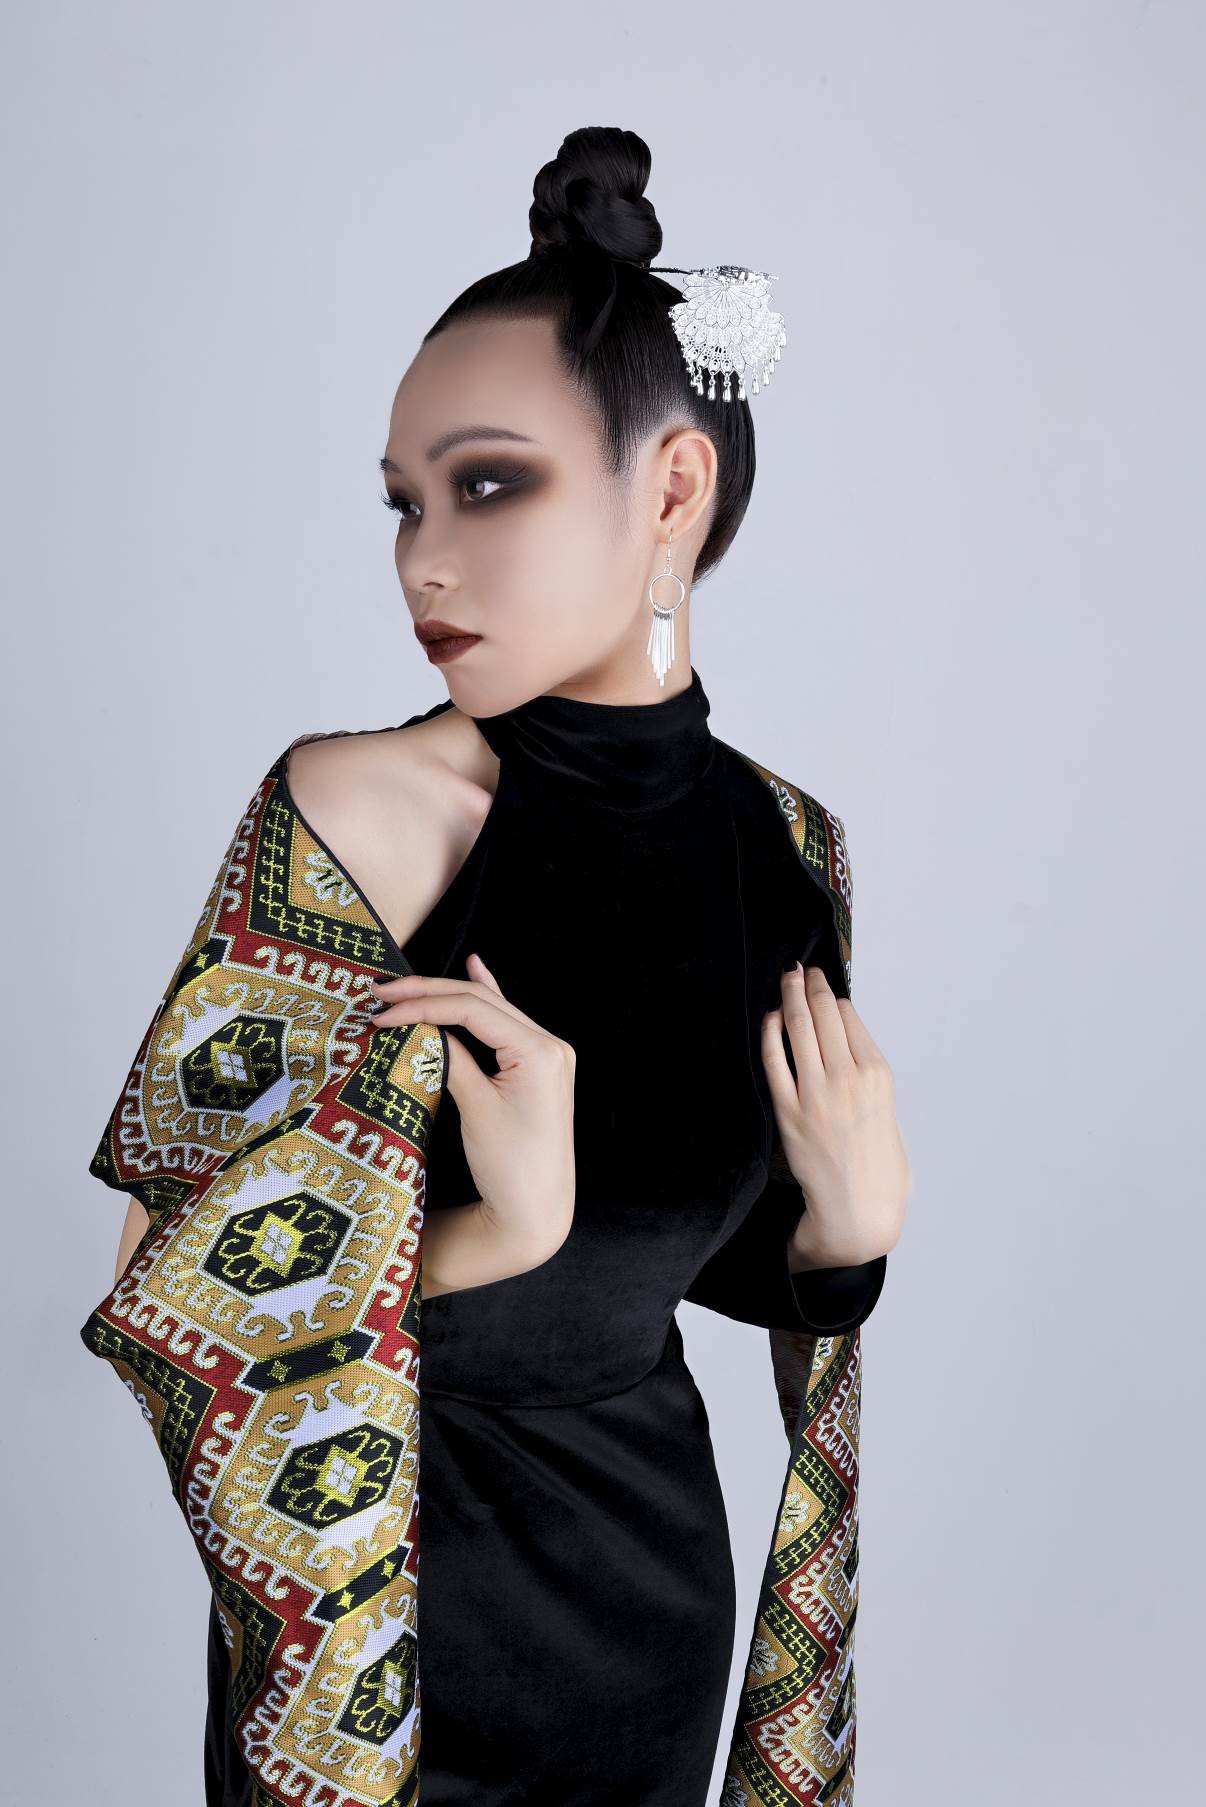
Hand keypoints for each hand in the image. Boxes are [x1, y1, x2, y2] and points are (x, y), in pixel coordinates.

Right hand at [368, 953, 576, 1267]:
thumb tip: (422, 1027)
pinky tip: (476, 965)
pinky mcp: (536, 1070)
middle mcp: (550, 1045)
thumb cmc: (510, 1166)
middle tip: (381, 991)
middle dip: (429, 993)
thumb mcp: (476, 1108)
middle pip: (481, 1002)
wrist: (536, 1212)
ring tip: (407, 984)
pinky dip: (485, 1000)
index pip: (472, 1008)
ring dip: (448, 995)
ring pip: (490, 1010)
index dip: (422, 1005)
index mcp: (541, 1050)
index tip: (380, 1014)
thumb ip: (452, 1059)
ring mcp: (546, 1056)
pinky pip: (504, 1024)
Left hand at [762, 963, 909, 1266]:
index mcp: (878, 1076)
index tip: (823, 985)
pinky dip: (770, 1033)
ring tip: (786, 978)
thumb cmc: (879, 1170)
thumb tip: (848, 1050)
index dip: (833, 996)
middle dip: (811, 985)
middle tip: (801, 970)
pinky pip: (774, 1060)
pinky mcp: (789, 1111)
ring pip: (799, 1027)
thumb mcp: (889, 1114)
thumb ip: (870, 1080)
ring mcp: (816, 1093)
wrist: (858, 1213)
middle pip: (824, 1014)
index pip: (851, 1019)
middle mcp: (848, 1078)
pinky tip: (769, 1018)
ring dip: (789, 996)